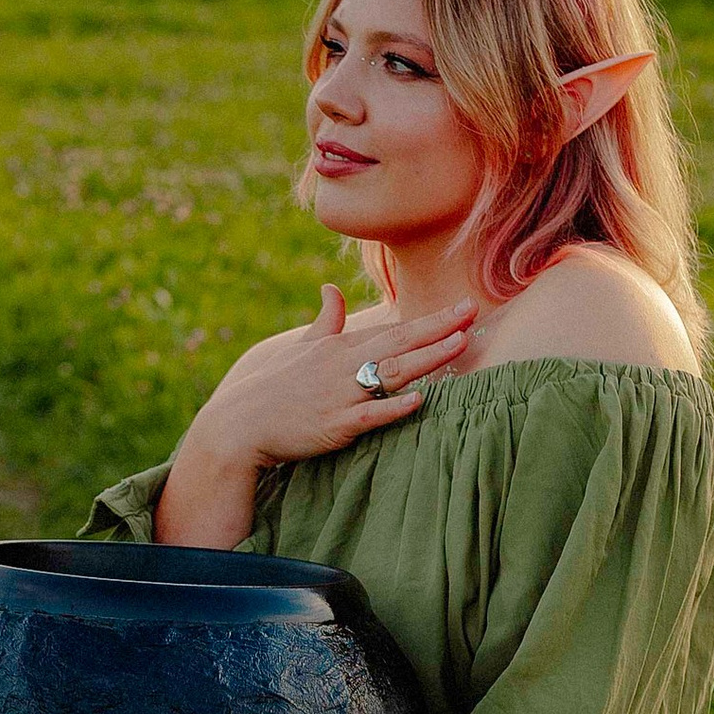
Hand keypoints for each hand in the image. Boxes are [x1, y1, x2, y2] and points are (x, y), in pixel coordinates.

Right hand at [156, 285, 475, 545]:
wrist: (240, 423)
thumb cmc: (275, 388)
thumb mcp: (302, 347)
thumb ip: (326, 320)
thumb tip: (331, 289)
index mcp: (341, 347)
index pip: (395, 330)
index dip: (432, 320)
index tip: (465, 307)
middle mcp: (344, 366)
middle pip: (400, 343)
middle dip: (439, 328)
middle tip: (473, 312)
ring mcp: (340, 395)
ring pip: (391, 372)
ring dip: (426, 358)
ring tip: (459, 346)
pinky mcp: (333, 425)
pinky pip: (369, 415)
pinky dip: (393, 407)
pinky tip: (419, 399)